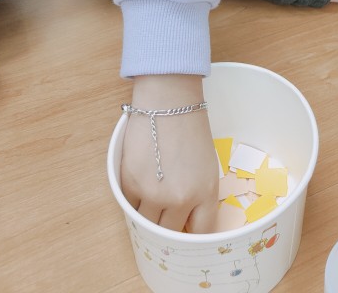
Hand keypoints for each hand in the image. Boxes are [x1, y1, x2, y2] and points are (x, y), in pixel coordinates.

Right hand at [120, 74, 217, 233]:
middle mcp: (181, 200)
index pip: (201, 232)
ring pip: (148, 225)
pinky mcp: (131, 185)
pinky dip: (135, 202)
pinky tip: (141, 186)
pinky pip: (131, 207)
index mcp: (206, 192)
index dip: (193, 235)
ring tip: (153, 200)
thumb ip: (199, 194)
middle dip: (170, 227)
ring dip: (150, 217)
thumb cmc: (191, 128)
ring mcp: (154, 195)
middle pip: (172, 233)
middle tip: (168, 217)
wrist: (168, 102)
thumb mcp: (207, 165)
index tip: (189, 234)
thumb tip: (187, 219)